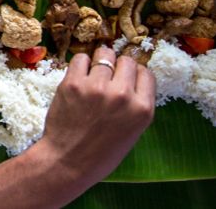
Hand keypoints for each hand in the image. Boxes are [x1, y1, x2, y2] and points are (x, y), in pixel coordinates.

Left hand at [37, 47, 154, 183]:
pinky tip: (80, 76)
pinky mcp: (73, 83)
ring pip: (104, 54)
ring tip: (95, 75)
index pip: (146, 73)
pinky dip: (81, 64)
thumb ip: (135, 104)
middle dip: (119, 67)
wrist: (69, 161)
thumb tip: (131, 78)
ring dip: (100, 62)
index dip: (136, 74)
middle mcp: (122, 95)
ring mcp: (97, 87)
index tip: (128, 79)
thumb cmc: (101, 152)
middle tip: (109, 78)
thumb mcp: (132, 131)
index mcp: (142, 109)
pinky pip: (80, 58)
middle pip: (127, 61)